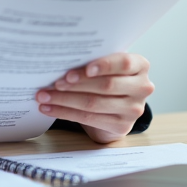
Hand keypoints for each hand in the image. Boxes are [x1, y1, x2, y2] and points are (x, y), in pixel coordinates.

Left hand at [35, 53, 153, 143]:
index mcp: (141, 66)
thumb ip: (93, 62)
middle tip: (54, 82)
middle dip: (76, 84)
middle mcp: (142, 87)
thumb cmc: (107, 77)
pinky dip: (65, 113)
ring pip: (94, 103)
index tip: (81, 67)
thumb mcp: (107, 66)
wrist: (117, 107)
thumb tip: (59, 60)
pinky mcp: (122, 126)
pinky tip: (49, 108)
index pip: (124, 63)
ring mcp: (134, 109)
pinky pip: (89, 118)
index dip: (103, 65)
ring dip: (65, 100)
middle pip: (106, 85)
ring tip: (44, 96)